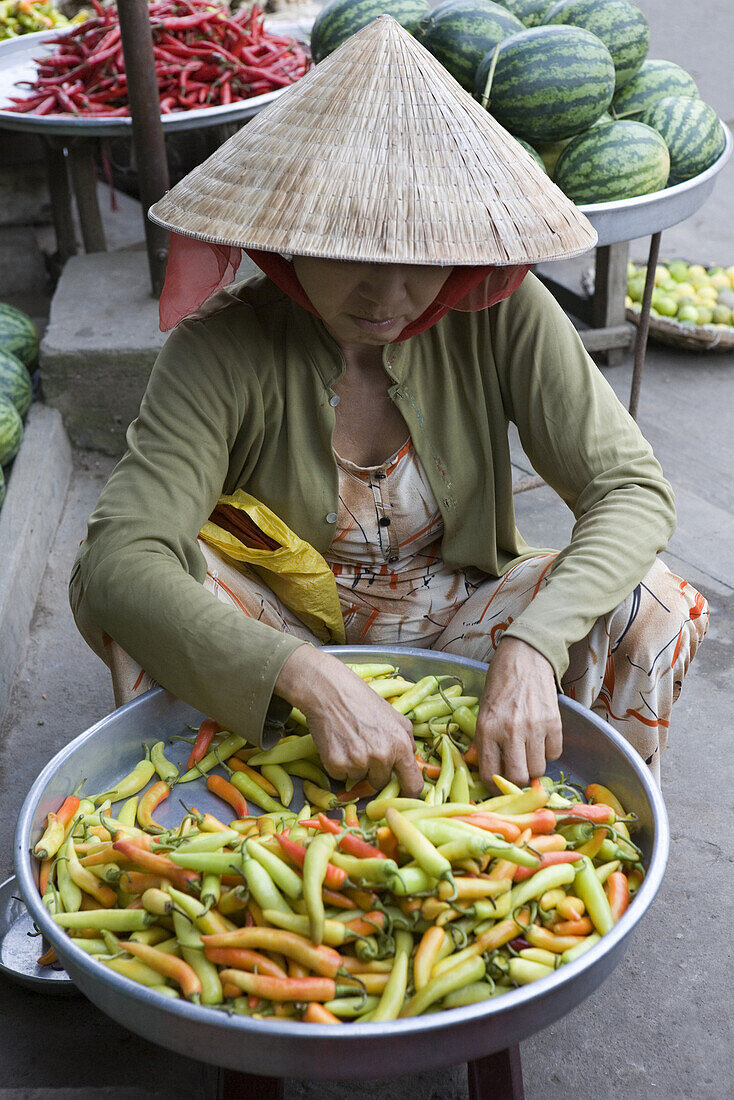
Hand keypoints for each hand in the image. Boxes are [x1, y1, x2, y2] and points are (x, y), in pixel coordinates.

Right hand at [274, 646, 422, 796]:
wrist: (329, 691)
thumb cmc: (362, 699)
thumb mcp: (394, 715)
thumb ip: (406, 738)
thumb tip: (411, 757)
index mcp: (400, 745)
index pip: (413, 784)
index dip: (408, 792)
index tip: (403, 791)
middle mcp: (381, 757)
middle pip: (381, 783)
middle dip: (375, 772)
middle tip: (365, 749)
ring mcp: (357, 762)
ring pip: (359, 779)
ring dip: (355, 767)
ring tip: (350, 741)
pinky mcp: (336, 764)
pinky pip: (341, 776)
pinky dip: (339, 765)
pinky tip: (338, 744)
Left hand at [475, 637, 562, 787]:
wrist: (524, 658)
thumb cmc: (499, 684)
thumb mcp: (483, 711)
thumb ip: (482, 740)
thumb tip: (478, 765)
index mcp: (487, 729)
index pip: (491, 773)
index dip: (494, 785)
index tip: (498, 784)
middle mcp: (511, 731)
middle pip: (518, 777)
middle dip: (517, 780)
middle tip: (516, 770)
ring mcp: (535, 727)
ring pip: (538, 770)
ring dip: (533, 766)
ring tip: (528, 752)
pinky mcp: (554, 722)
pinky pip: (554, 753)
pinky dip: (548, 752)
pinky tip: (541, 739)